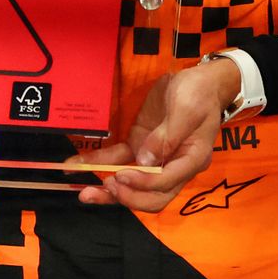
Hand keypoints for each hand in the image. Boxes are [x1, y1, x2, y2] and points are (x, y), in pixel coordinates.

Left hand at [71, 61, 239, 211]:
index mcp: (190, 160)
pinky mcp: (139, 146)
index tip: (122, 176)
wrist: (199, 81)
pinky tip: (78, 164)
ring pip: (131, 184)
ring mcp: (154, 159)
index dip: (143, 184)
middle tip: (105, 186)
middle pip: (150, 196)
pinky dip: (99, 163)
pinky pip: (118, 160)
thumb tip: (146, 162)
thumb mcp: (187, 109)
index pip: (166, 183)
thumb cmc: (198, 94)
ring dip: (108, 191)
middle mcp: (173, 167)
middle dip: (126, 197)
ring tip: (84, 193)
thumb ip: (167, 136)